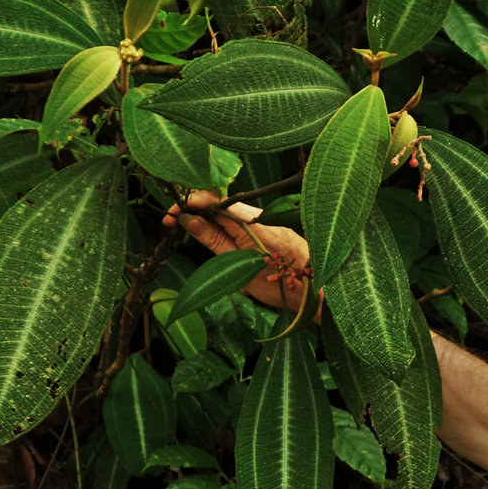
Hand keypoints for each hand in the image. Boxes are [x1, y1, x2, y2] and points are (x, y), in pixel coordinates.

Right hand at [162, 190, 314, 312]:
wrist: (317, 288)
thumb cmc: (280, 282)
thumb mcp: (238, 263)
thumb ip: (213, 238)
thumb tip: (187, 219)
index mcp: (249, 220)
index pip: (211, 199)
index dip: (188, 203)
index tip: (170, 217)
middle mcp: (255, 213)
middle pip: (216, 201)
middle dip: (191, 209)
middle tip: (171, 224)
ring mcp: (261, 219)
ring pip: (224, 211)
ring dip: (202, 217)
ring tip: (183, 229)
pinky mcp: (264, 227)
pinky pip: (235, 219)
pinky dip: (217, 224)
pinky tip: (207, 233)